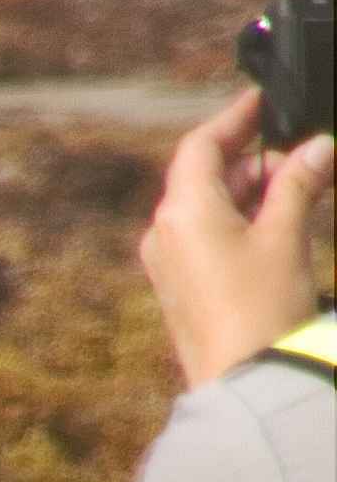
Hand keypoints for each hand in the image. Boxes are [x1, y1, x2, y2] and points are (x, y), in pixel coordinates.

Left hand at [138, 89, 334, 388]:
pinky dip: (244, 220)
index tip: (263, 101)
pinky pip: (209, 237)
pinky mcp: (182, 287)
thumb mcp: (285, 236)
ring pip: (211, 207)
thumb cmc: (260, 309)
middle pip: (206, 176)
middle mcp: (164, 233)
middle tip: (306, 153)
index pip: (200, 146)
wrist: (244, 381)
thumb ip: (298, 185)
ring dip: (255, 191)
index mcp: (180, 212)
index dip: (234, 119)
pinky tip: (282, 220)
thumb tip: (316, 149)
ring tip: (305, 185)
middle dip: (257, 161)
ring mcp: (169, 262)